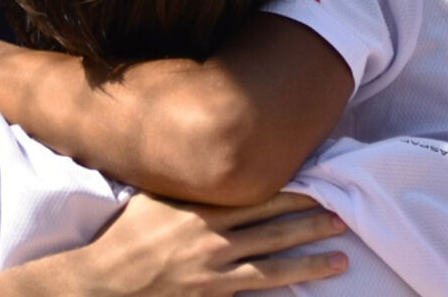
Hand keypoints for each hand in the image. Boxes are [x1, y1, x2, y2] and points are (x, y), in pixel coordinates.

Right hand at [71, 192, 347, 295]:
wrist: (104, 281)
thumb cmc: (127, 236)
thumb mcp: (154, 199)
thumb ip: (188, 186)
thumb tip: (212, 164)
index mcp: (202, 208)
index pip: (257, 195)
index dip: (291, 190)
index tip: (318, 182)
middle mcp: (213, 237)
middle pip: (273, 226)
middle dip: (310, 221)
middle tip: (342, 214)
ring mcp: (214, 270)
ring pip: (273, 262)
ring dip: (310, 259)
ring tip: (342, 256)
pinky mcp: (212, 295)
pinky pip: (255, 290)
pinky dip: (282, 287)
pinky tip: (305, 289)